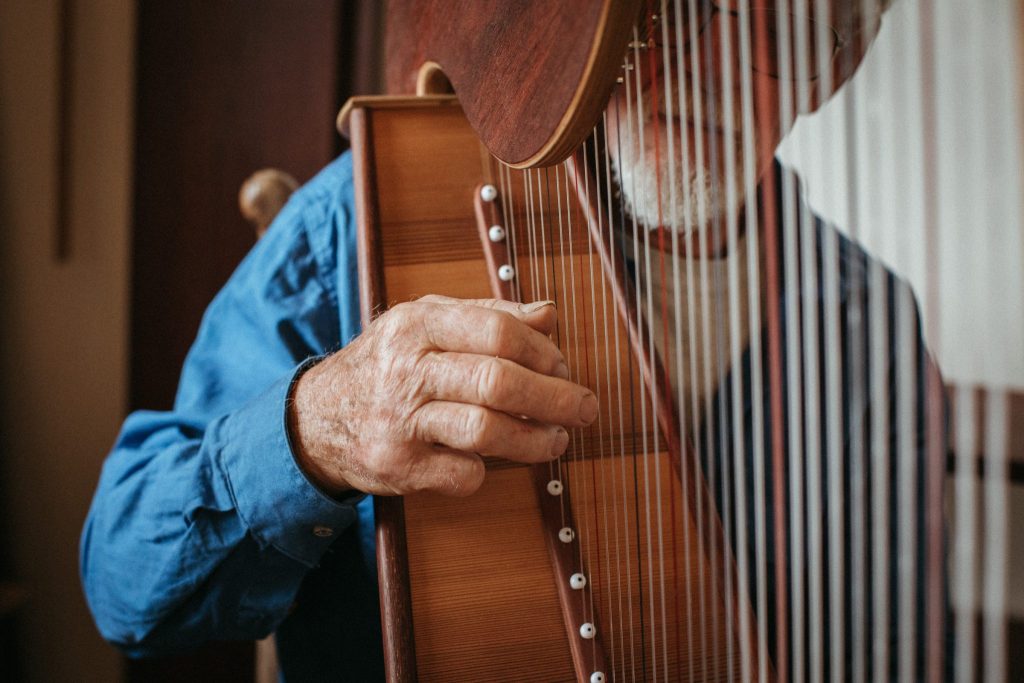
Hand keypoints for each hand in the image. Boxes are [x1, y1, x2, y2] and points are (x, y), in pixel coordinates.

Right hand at [288, 295, 597, 496]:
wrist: (318, 418)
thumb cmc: (388, 365)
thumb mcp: (427, 323)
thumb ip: (489, 315)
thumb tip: (550, 315)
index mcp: (417, 324)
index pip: (497, 330)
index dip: (543, 353)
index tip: (565, 369)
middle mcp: (406, 369)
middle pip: (498, 381)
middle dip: (556, 398)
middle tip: (586, 410)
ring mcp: (400, 420)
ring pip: (486, 430)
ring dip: (535, 440)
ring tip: (556, 441)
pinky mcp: (398, 466)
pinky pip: (463, 474)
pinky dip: (488, 471)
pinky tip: (494, 462)